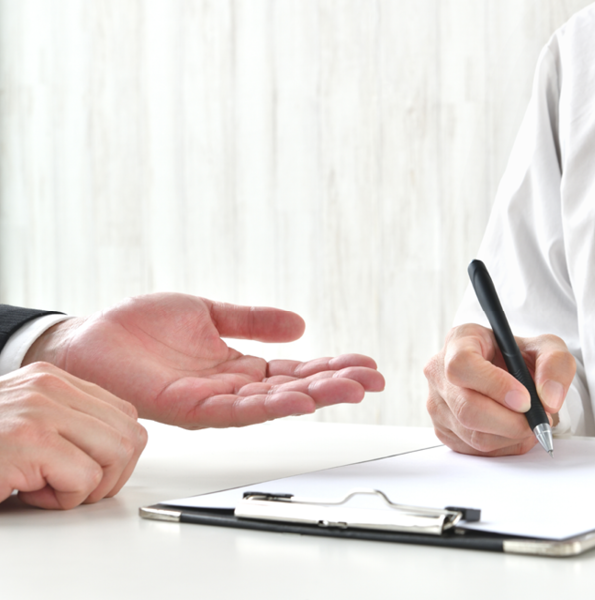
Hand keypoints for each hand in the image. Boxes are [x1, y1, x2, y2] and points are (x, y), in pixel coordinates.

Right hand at [0, 362, 146, 508]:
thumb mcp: (25, 422)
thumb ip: (68, 422)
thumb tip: (120, 448)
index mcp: (52, 380)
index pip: (125, 414)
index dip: (116, 454)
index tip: (88, 471)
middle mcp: (49, 388)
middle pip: (129, 434)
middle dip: (110, 474)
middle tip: (71, 487)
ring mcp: (39, 411)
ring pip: (115, 455)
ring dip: (87, 487)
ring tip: (47, 488)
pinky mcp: (29, 441)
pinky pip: (85, 479)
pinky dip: (64, 500)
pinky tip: (28, 492)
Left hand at [25, 293, 384, 427]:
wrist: (86, 338)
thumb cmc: (139, 328)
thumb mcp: (209, 312)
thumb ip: (253, 319)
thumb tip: (300, 323)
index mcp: (238, 367)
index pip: (296, 371)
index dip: (332, 367)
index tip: (366, 363)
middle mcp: (231, 388)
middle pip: (294, 389)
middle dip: (335, 385)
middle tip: (373, 380)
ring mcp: (211, 399)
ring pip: (272, 403)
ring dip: (314, 397)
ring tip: (350, 389)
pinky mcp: (186, 404)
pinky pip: (234, 410)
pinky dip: (268, 406)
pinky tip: (297, 399)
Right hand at [424, 323, 575, 455]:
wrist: (509, 373)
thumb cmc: (519, 356)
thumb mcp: (546, 347)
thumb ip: (555, 364)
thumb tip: (548, 399)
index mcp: (459, 341)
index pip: (463, 365)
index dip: (494, 385)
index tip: (524, 399)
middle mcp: (440, 372)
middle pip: (467, 408)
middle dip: (510, 422)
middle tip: (537, 420)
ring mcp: (437, 404)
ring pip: (473, 435)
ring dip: (511, 436)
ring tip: (529, 423)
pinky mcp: (443, 431)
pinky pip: (474, 450)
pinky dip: (503, 446)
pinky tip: (514, 430)